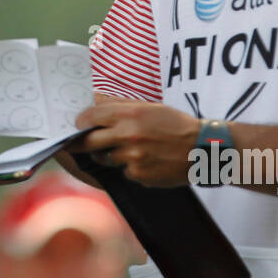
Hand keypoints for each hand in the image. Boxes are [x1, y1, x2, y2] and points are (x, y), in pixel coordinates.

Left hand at [71, 100, 199, 186]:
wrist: (202, 149)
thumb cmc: (176, 125)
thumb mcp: (151, 107)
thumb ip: (121, 106)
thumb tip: (96, 103)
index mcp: (130, 114)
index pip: (92, 117)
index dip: (81, 121)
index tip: (77, 125)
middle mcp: (128, 135)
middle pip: (88, 142)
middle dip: (79, 143)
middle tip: (75, 144)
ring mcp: (132, 157)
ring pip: (107, 158)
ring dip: (112, 155)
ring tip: (133, 149)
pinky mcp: (139, 174)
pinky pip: (125, 171)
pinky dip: (131, 167)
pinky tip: (148, 161)